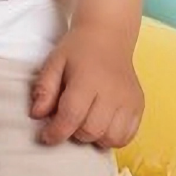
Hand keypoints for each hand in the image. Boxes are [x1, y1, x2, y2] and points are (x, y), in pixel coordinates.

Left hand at [29, 24, 143, 148]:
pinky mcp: (139, 106)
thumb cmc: (78, 50)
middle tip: (67, 122)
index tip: (46, 136)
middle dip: (73, 134)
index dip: (56, 132)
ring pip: (110, 139)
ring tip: (85, 122)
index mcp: (87, 80)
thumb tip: (36, 114)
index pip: (71, 116)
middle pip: (91, 131)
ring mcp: (129, 100)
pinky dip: (112, 138)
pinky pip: (127, 136)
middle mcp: (112, 92)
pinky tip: (102, 124)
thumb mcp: (54, 63)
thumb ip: (44, 89)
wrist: (108, 36)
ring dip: (93, 138)